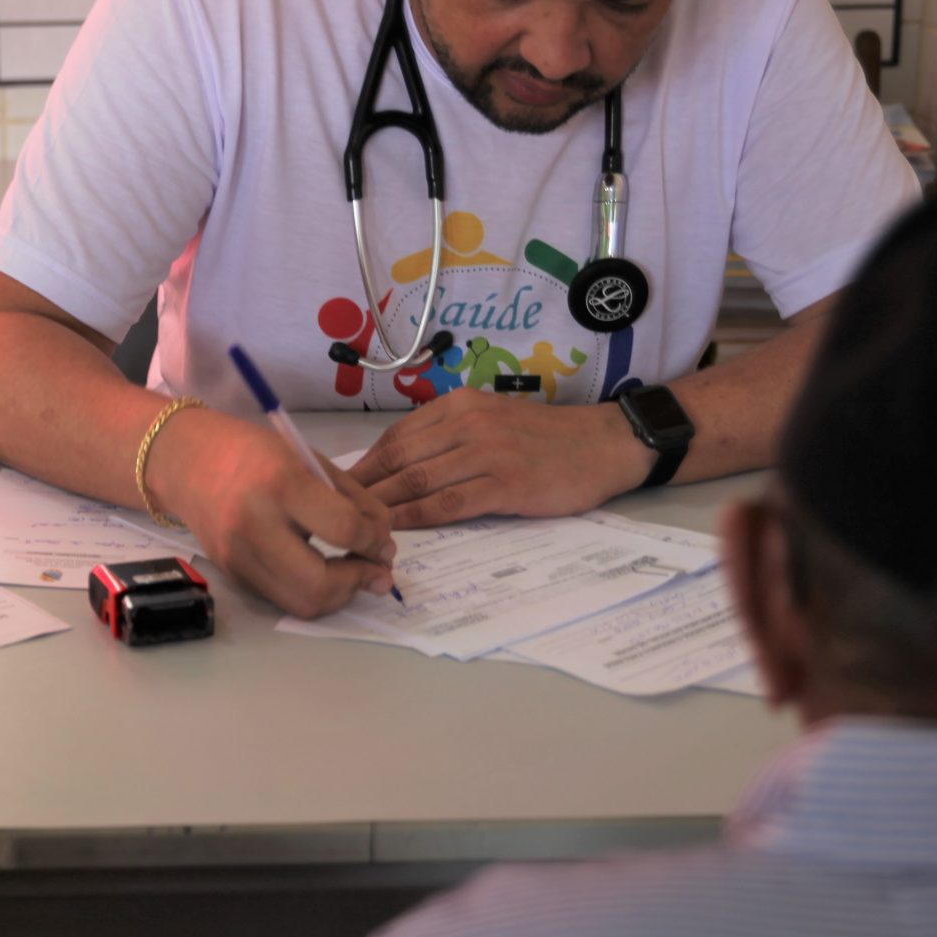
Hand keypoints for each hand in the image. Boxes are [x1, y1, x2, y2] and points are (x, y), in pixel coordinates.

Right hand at [147, 409, 397, 618]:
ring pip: (303, 604)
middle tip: (375, 570)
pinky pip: (283, 597)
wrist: (184, 460)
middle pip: (320, 584)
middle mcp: (254, 526)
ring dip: (339, 596)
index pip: (344, 529)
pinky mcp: (232, 575)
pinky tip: (323, 572)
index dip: (375, 542)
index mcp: (279, 484)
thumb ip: (354, 500)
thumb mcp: (309, 459)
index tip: (384, 541)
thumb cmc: (253, 451)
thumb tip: (384, 544)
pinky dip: (312, 591)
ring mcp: (238, 557)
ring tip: (353, 575)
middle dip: (358, 582)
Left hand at [351, 390, 653, 527]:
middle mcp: (468, 423)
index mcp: (460, 405)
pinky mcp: (505, 484)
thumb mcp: (492, 419)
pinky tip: (396, 531)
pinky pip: (448, 504)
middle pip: (399, 459)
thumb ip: (449, 436)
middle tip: (333, 511)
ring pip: (417, 481)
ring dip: (381, 506)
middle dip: (362, 487)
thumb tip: (398, 464)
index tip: (338, 486)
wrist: (603, 444)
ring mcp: (486, 453)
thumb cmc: (546, 438)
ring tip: (355, 526)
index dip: (364, 464)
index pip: (396, 436)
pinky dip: (417, 518)